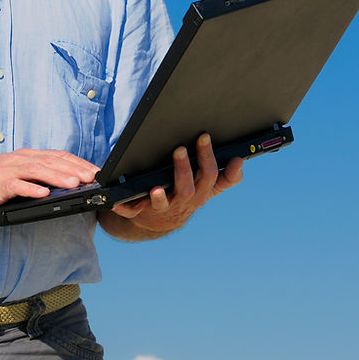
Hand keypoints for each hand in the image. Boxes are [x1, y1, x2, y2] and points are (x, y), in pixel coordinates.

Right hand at [0, 148, 99, 214]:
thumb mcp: (15, 176)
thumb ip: (36, 177)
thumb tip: (64, 186)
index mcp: (25, 157)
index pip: (57, 156)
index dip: (78, 162)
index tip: (96, 171)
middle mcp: (18, 160)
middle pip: (51, 162)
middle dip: (74, 169)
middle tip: (93, 177)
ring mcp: (6, 171)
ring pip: (37, 171)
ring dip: (57, 177)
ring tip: (75, 184)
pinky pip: (15, 185)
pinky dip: (30, 189)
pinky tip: (43, 195)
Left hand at [105, 133, 242, 236]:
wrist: (159, 221)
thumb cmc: (186, 196)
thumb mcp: (208, 188)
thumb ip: (226, 177)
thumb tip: (240, 161)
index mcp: (200, 192)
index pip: (209, 176)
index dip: (208, 158)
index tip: (204, 137)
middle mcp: (183, 201)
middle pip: (188, 188)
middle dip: (184, 169)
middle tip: (179, 148)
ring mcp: (162, 208)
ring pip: (164, 201)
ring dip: (160, 194)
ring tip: (155, 186)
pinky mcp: (139, 211)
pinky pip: (131, 211)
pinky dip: (126, 207)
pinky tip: (118, 201)